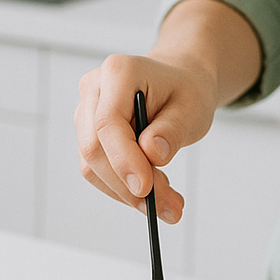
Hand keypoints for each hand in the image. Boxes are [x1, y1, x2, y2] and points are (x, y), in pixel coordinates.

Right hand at [73, 0, 261, 223]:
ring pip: (92, 165)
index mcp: (118, 72)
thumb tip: (151, 154)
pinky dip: (123, 188)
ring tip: (168, 201)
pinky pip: (97, 171)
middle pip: (94, 147)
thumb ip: (171, 130)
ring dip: (127, 192)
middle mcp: (94, 90)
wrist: (178, 84)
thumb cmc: (185, 90)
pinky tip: (152, 190)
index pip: (107, 123)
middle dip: (128, 185)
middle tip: (169, 208)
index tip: (146, 189)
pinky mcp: (88, 135)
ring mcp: (86, 113)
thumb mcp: (193, 107)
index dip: (123, 160)